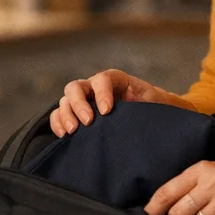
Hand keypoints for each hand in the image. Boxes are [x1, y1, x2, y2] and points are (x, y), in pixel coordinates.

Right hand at [51, 69, 194, 136]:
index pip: (102, 79)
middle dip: (79, 104)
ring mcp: (85, 102)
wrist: (153, 120)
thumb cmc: (156, 111)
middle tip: (88, 122)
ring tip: (73, 131)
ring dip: (66, 114)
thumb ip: (152, 103)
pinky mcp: (78, 117)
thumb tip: (150, 112)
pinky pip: (60, 115)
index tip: (107, 111)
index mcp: (116, 80)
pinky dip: (58, 123)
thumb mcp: (157, 104)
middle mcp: (96, 88)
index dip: (102, 93)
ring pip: (65, 100)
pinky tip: (64, 135)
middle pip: (77, 87)